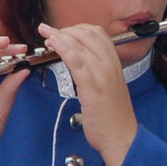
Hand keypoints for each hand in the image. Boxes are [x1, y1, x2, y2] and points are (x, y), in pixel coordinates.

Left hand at [38, 23, 138, 165]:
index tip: (63, 32)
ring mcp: (102, 74)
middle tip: (49, 32)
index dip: (77, 28)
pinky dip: (62, 48)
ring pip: (80, 44)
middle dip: (65, 29)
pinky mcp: (92, 86)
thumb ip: (98, 71)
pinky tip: (52, 44)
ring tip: (44, 32)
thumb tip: (81, 62)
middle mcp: (110, 64)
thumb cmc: (113, 116)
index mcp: (114, 62)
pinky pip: (76, 61)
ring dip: (59, 35)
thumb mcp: (109, 86)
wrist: (122, 137)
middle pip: (87, 33)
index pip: (97, 33)